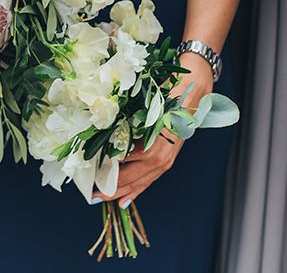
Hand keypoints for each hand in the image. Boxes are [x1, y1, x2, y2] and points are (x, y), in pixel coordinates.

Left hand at [93, 54, 212, 206]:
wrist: (193, 86)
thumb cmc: (169, 91)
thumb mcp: (147, 103)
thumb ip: (129, 118)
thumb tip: (107, 129)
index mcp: (154, 144)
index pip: (126, 164)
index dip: (108, 171)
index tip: (93, 176)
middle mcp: (161, 156)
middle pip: (132, 178)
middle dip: (112, 189)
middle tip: (94, 196)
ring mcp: (166, 160)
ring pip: (142, 182)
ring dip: (123, 192)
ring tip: (105, 200)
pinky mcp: (169, 159)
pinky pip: (151, 179)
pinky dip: (138, 190)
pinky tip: (126, 200)